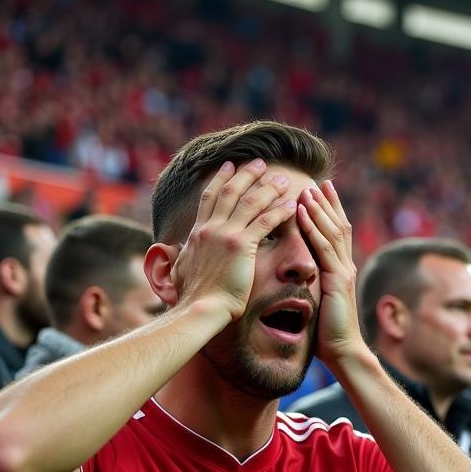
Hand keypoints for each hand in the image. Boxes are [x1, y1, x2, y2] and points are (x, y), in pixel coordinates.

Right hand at [172, 159, 296, 319]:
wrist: (200, 308)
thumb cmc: (193, 297)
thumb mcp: (181, 269)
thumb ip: (182, 256)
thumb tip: (177, 252)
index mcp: (198, 232)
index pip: (210, 197)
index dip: (220, 179)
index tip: (230, 166)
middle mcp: (211, 228)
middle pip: (230, 191)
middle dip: (246, 175)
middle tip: (260, 162)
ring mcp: (226, 235)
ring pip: (250, 202)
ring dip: (268, 188)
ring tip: (283, 179)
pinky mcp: (242, 247)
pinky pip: (265, 222)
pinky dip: (279, 211)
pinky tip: (292, 204)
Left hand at [295, 181, 363, 367]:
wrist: (343, 351)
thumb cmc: (327, 333)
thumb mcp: (317, 302)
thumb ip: (312, 286)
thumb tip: (299, 279)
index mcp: (340, 271)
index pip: (337, 234)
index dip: (331, 212)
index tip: (321, 192)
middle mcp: (345, 266)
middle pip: (339, 226)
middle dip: (329, 203)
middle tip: (319, 180)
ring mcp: (343, 272)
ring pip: (332, 231)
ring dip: (319, 208)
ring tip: (308, 188)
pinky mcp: (337, 280)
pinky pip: (324, 248)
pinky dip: (313, 227)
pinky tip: (303, 211)